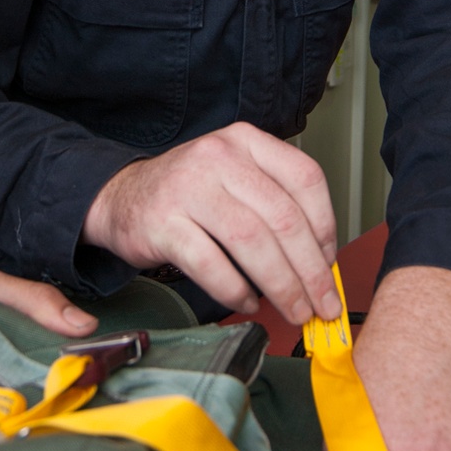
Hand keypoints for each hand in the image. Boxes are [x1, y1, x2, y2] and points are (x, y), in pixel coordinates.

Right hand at [82, 121, 339, 325]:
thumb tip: (321, 260)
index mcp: (246, 141)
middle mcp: (219, 157)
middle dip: (310, 270)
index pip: (305, 178)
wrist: (120, 196)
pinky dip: (235, 290)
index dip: (326, 225)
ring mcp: (188, 188)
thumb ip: (276, 203)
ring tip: (294, 310)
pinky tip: (248, 302)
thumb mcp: (235, 176)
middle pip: (283, 217)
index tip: (330, 262)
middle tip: (322, 303)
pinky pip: (210, 264)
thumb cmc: (190, 193)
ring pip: (252, 242)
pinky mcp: (163, 223)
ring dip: (281, 285)